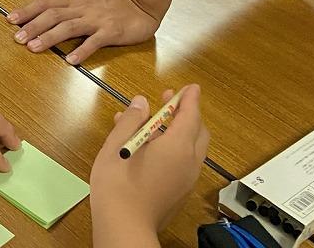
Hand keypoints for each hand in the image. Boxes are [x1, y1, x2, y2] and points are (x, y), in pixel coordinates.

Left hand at [8, 0, 160, 64]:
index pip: (45, 3)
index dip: (27, 11)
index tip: (11, 19)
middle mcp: (80, 7)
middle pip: (52, 16)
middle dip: (33, 26)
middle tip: (16, 38)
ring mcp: (95, 20)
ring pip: (68, 28)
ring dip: (49, 38)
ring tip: (33, 47)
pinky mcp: (110, 32)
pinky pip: (94, 42)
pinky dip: (82, 50)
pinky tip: (70, 60)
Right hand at [90, 86, 208, 243]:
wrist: (124, 226)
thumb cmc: (118, 184)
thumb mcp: (117, 145)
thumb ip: (131, 120)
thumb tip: (141, 103)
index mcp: (177, 147)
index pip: (190, 115)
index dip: (189, 99)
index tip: (190, 87)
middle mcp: (188, 162)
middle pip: (197, 131)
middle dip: (185, 113)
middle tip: (167, 101)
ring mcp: (186, 179)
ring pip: (191, 147)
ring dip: (178, 130)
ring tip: (150, 122)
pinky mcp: (180, 191)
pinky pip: (184, 161)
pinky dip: (174, 147)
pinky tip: (147, 147)